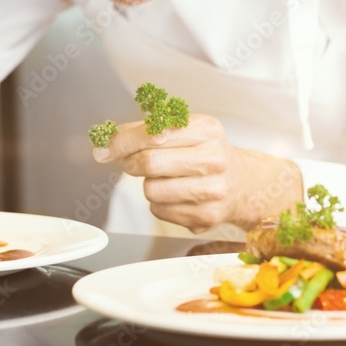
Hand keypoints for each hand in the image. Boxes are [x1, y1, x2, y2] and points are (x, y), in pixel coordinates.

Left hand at [94, 114, 302, 232]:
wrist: (241, 183)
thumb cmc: (203, 152)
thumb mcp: (184, 129)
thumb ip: (144, 130)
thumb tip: (104, 143)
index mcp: (206, 129)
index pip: (153, 132)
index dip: (121, 142)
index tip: (103, 150)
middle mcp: (214, 158)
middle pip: (149, 163)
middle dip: (132, 164)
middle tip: (135, 163)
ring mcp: (213, 190)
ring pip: (151, 190)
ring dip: (149, 185)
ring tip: (166, 179)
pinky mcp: (207, 217)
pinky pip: (159, 211)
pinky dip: (160, 204)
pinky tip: (178, 195)